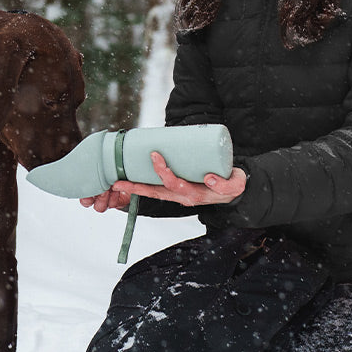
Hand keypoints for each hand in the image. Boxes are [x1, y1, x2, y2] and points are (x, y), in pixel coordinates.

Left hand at [80, 152, 245, 211]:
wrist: (234, 189)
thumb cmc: (233, 184)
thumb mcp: (234, 185)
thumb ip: (225, 184)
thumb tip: (209, 178)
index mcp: (193, 194)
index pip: (173, 183)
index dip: (163, 171)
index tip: (155, 155)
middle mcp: (182, 196)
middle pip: (155, 193)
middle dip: (136, 188)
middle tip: (117, 183)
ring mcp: (178, 193)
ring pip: (153, 192)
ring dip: (136, 188)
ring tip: (117, 182)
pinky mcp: (178, 187)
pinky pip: (158, 187)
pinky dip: (144, 184)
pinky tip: (133, 177)